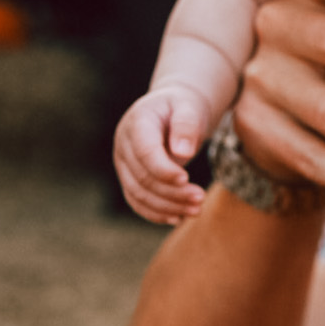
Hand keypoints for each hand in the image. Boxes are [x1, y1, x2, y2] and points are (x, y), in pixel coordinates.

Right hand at [113, 86, 210, 224]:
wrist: (172, 111)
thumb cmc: (183, 107)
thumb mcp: (189, 107)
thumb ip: (186, 125)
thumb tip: (183, 152)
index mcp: (137, 123)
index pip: (145, 152)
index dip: (163, 169)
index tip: (186, 178)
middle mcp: (124, 145)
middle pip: (143, 177)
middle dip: (172, 192)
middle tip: (201, 198)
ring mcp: (123, 164)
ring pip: (139, 194)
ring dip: (168, 206)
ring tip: (196, 210)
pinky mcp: (129, 178)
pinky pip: (138, 201)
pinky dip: (157, 213)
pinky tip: (179, 218)